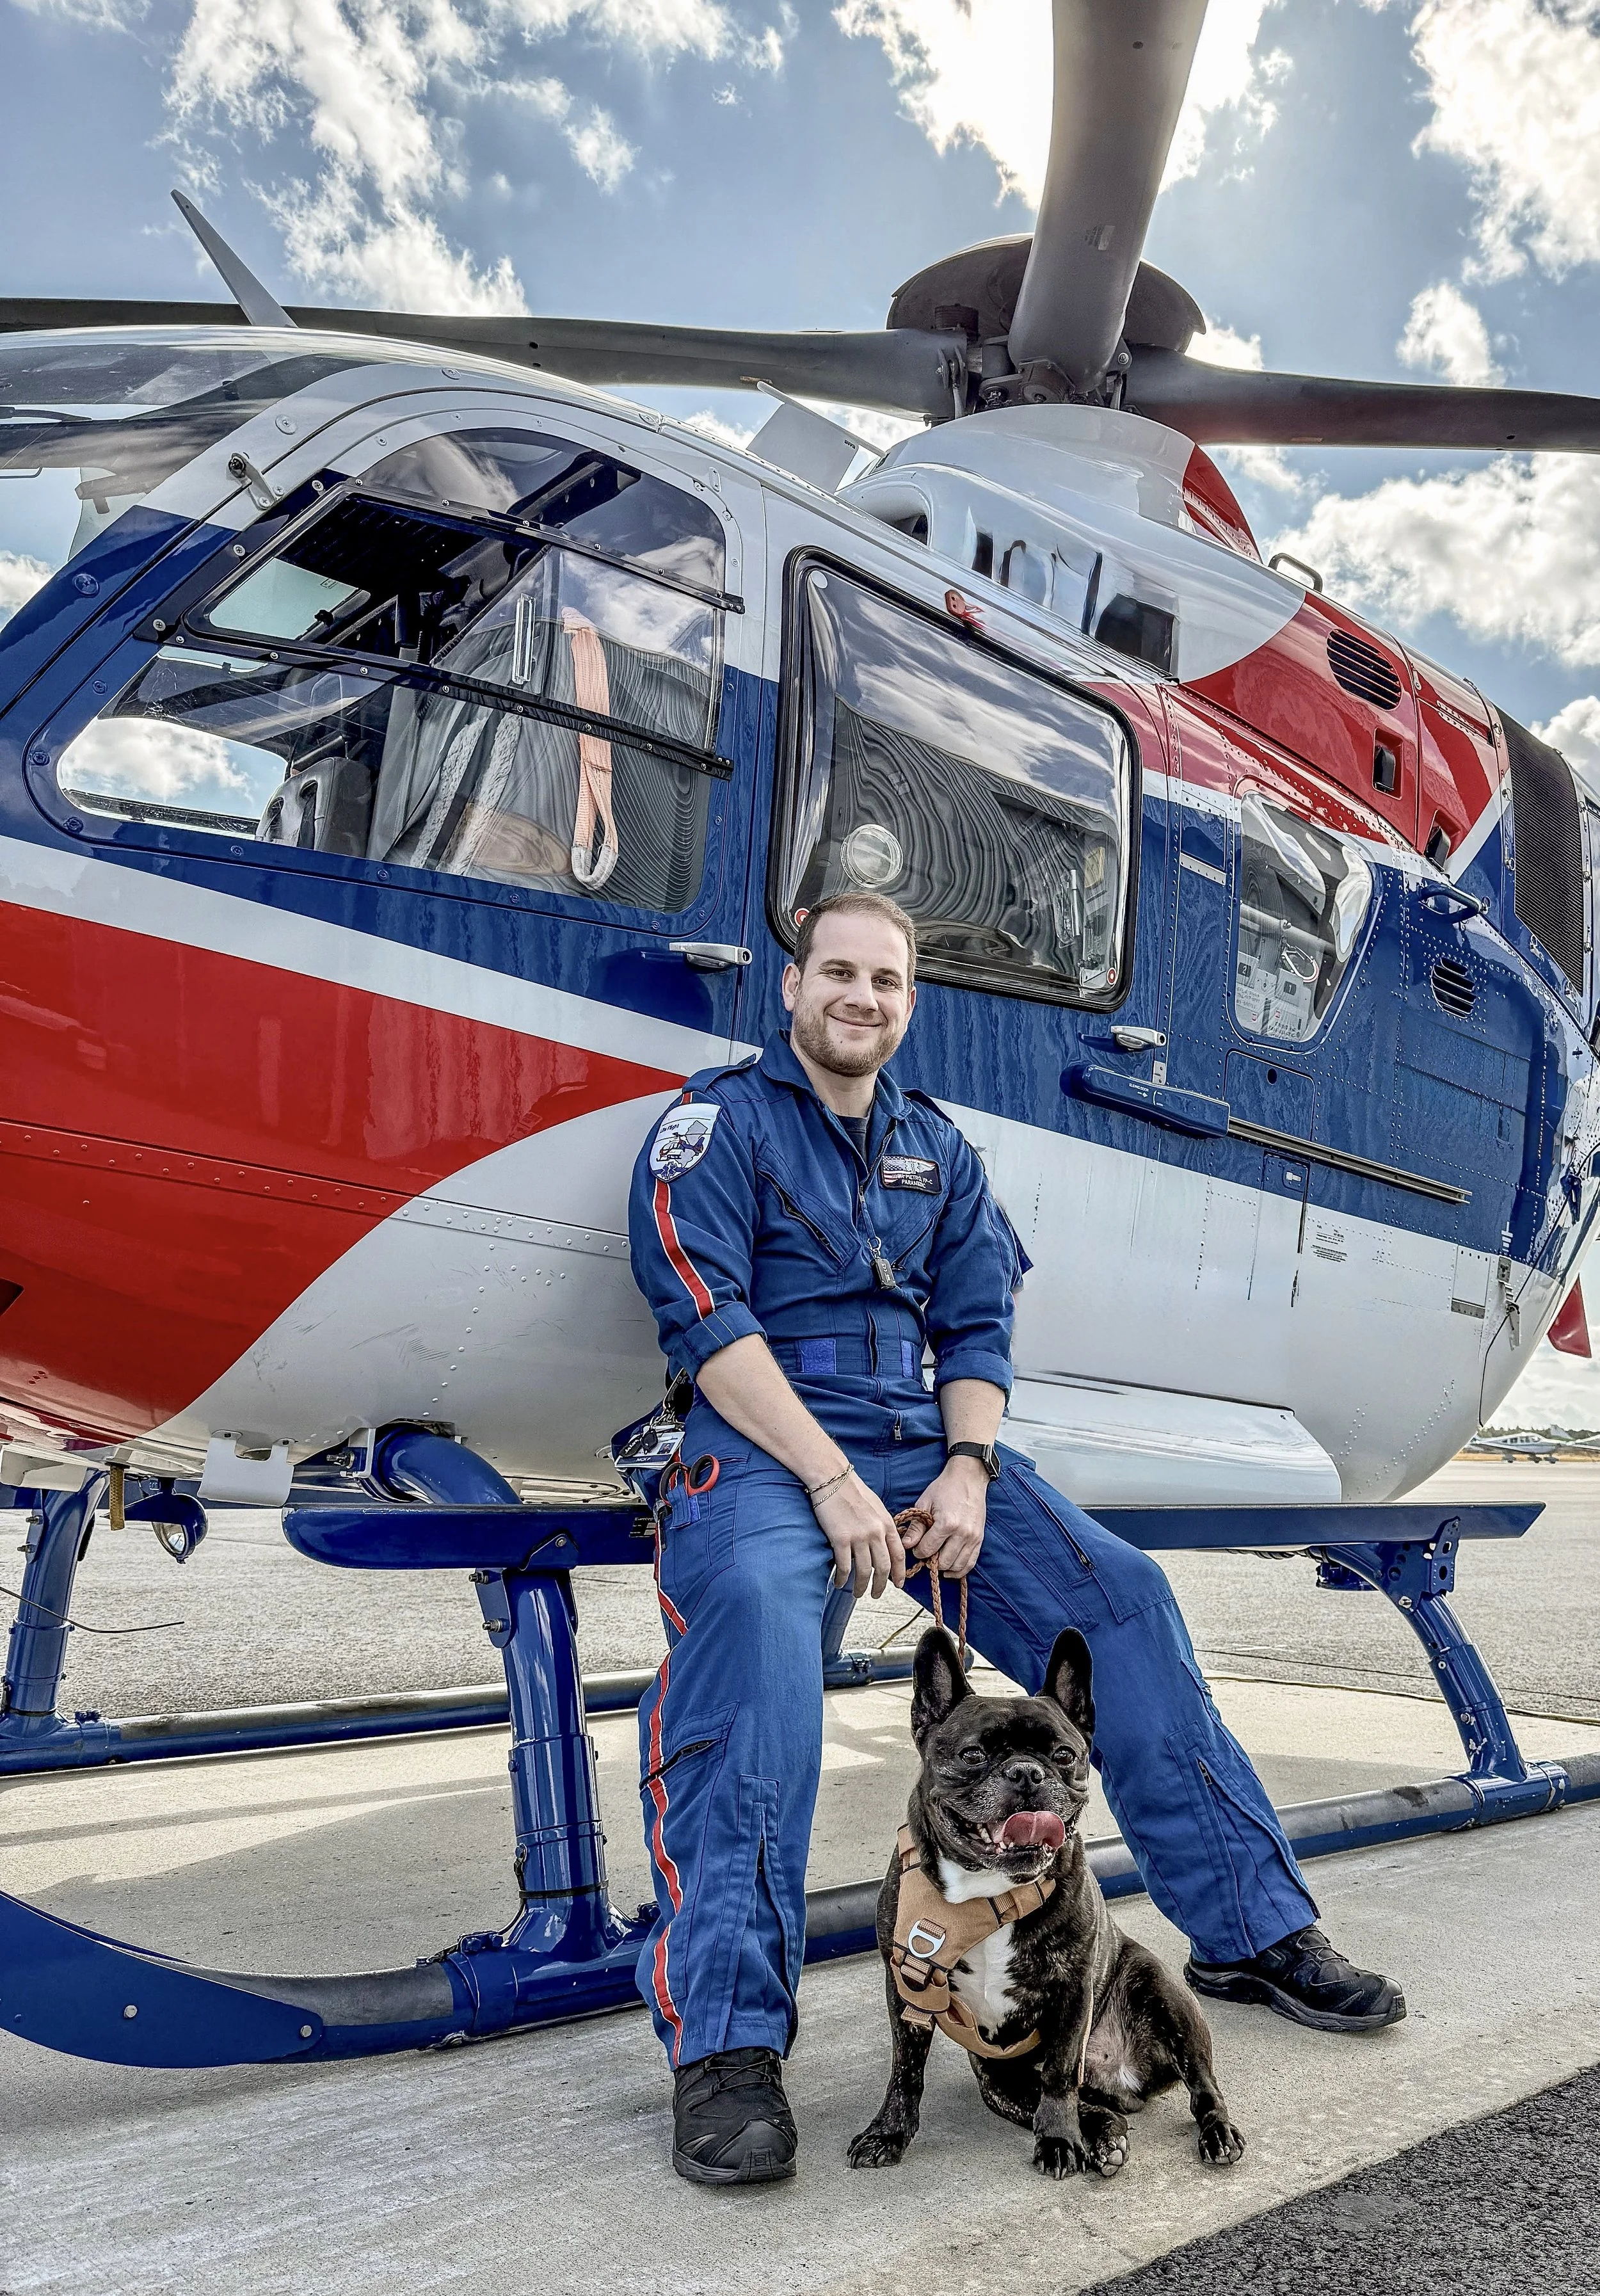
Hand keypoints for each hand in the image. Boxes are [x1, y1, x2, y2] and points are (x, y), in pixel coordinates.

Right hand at [813, 1473, 905, 1598]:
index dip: (899, 1572)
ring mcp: (858, 1537)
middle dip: (881, 1585)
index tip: (898, 1584)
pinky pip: (844, 1566)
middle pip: (883, 1567)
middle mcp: (876, 1533)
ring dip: (861, 1586)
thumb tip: (884, 1544)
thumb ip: (882, 1526)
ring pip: (863, 1571)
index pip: (898, 1554)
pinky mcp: (840, 1539)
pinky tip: (840, 1583)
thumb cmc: (853, 1490)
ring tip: (858, 1593)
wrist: (833, 1478)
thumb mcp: (876, 1506)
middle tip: (877, 1595)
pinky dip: (843, 1578)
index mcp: (886, 1524)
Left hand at [903, 1458, 988, 1577]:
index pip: (928, 1549)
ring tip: (937, 1560)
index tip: (916, 1547)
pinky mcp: (980, 1539)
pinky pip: (971, 1562)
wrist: (968, 1478)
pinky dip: (960, 1570)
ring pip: (957, 1565)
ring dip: (945, 1567)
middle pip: (943, 1561)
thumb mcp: (925, 1503)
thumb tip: (906, 1545)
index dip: (918, 1552)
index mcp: (946, 1523)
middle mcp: (962, 1533)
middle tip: (926, 1553)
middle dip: (931, 1560)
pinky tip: (950, 1570)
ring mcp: (973, 1537)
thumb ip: (916, 1527)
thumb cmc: (944, 1488)